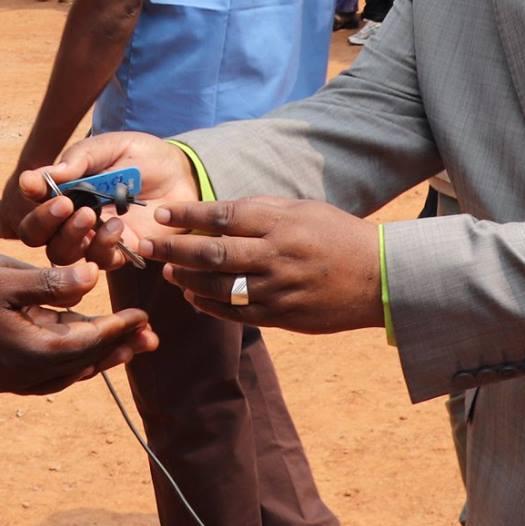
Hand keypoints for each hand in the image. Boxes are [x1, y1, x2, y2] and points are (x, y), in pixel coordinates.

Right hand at [0, 133, 199, 265]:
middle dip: (43, 223)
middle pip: (35, 235)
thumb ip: (77, 160)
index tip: (35, 185)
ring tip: (90, 215)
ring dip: (70, 237)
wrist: (180, 173)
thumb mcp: (108, 148)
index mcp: (63, 189)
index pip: (32, 200)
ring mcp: (92, 239)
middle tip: (64, 205)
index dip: (30, 196)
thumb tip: (38, 177)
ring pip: (61, 254)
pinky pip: (99, 261)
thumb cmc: (140, 157)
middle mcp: (70, 218)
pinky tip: (117, 227)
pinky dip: (103, 246)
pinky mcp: (118, 253)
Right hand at [0, 262, 156, 394]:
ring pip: (71, 372)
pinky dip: (73, 364)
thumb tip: (93, 277)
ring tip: (124, 346)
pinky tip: (76, 353)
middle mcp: (33, 372)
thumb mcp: (2, 283)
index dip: (120, 327)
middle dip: (120, 346)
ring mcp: (18, 379)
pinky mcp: (5, 378)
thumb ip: (49, 282)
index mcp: (37, 350)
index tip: (144, 317)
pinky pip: (51, 376)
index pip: (92, 339)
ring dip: (100, 357)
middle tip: (149, 338)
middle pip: (88, 361)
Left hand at [135, 198, 382, 334]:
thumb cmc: (338, 236)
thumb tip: (218, 211)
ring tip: (167, 268)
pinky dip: (208, 304)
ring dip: (186, 276)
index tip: (160, 213)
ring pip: (218, 284)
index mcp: (280, 222)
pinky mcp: (281, 316)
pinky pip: (234, 312)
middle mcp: (275, 255)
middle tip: (144, 243)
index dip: (187, 215)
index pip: (222, 215)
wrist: (380, 278)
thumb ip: (261, 209)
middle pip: (212, 251)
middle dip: (172, 247)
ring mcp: (277, 288)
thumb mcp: (304, 209)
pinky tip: (192, 294)